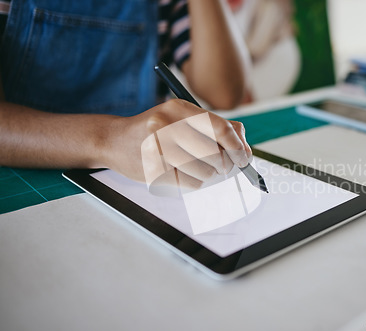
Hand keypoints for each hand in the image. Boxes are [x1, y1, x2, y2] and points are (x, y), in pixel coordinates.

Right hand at [103, 99, 251, 187]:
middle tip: (222, 166)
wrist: (116, 140)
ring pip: (205, 172)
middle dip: (225, 165)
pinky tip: (182, 172)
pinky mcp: (154, 170)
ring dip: (208, 175)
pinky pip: (190, 183)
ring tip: (197, 167)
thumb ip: (217, 128)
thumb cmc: (157, 130)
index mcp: (180, 108)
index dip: (238, 147)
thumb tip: (245, 150)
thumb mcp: (185, 118)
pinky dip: (194, 182)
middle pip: (215, 154)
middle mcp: (168, 125)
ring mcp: (159, 149)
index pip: (221, 129)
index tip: (243, 158)